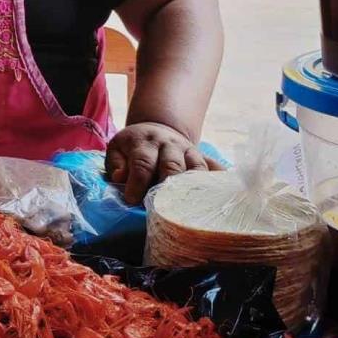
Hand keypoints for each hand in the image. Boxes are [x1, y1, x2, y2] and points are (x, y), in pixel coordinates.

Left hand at [105, 122, 222, 204]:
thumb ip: (115, 164)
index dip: (138, 183)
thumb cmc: (133, 147)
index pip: (142, 163)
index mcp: (144, 143)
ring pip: (196, 168)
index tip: (132, 201)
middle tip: (161, 207)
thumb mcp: (116, 149)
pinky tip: (222, 195)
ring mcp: (189, 150)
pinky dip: (220, 181)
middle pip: (172, 166)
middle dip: (167, 187)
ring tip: (188, 208)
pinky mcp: (203, 157)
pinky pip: (216, 168)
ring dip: (193, 188)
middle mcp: (169, 144)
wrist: (156, 129)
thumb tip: (120, 177)